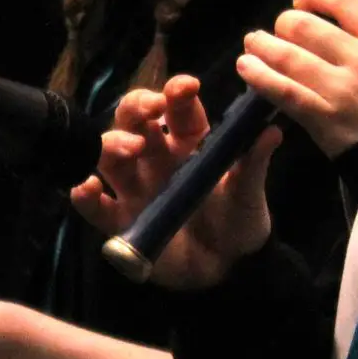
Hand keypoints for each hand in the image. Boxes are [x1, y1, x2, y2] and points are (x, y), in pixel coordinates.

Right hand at [69, 74, 278, 290]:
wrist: (229, 271)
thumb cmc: (239, 222)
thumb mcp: (249, 194)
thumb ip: (253, 165)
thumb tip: (271, 131)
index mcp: (188, 144)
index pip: (177, 111)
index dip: (177, 95)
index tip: (185, 87)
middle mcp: (155, 159)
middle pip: (134, 122)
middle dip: (137, 108)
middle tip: (151, 108)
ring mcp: (135, 189)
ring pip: (109, 157)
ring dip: (112, 145)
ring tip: (130, 148)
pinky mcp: (122, 222)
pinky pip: (96, 208)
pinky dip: (85, 197)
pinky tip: (87, 188)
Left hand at [238, 0, 357, 156]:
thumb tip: (342, 24)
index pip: (342, 1)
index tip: (301, 2)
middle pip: (305, 26)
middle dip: (284, 24)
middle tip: (277, 30)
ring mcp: (342, 88)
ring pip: (288, 54)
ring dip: (262, 45)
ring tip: (251, 43)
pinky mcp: (324, 117)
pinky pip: (283, 90)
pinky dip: (259, 76)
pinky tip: (246, 67)